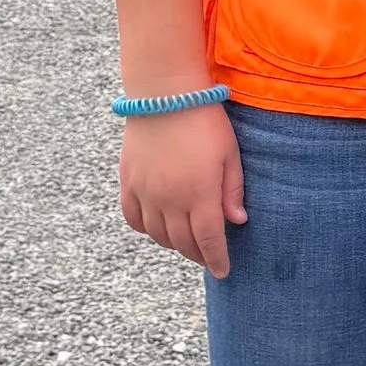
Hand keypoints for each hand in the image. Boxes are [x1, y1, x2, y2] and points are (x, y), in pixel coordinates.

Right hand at [118, 102, 245, 275]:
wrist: (164, 94)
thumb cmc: (205, 121)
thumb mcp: (229, 155)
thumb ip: (232, 191)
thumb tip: (237, 221)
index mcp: (200, 195)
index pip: (209, 241)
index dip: (217, 260)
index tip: (223, 271)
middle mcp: (170, 200)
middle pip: (183, 243)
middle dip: (198, 255)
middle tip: (208, 256)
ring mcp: (146, 192)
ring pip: (158, 235)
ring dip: (173, 244)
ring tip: (186, 242)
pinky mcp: (128, 181)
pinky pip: (133, 217)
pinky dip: (145, 228)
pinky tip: (157, 227)